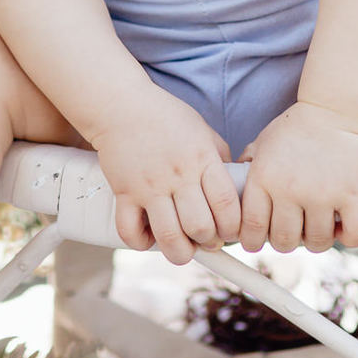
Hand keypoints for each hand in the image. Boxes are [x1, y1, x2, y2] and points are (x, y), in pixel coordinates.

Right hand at [90, 87, 242, 265]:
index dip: (233, 228)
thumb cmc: (166, 118)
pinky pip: (130, 231)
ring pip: (169, 237)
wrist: (122, 106)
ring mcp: (149, 186)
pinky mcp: (124, 193)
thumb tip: (235, 188)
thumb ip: (220, 159)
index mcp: (202, 159)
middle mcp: (178, 175)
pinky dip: (141, 243)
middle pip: (201, 227)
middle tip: (207, 239)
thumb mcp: (203, 131)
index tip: (230, 231)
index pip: (227, 205)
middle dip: (209, 243)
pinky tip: (150, 236)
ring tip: (184, 247)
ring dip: (181, 252)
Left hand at [237, 101, 357, 253]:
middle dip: (285, 242)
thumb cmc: (297, 127)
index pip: (251, 226)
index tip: (257, 241)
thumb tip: (230, 190)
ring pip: (317, 242)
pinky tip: (342, 227)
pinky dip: (348, 237)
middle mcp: (290, 189)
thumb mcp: (263, 143)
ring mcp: (323, 194)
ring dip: (316, 241)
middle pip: (284, 241)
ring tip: (317, 228)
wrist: (335, 109)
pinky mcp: (353, 194)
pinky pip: (353, 234)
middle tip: (291, 232)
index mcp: (264, 178)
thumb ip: (247, 167)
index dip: (252, 241)